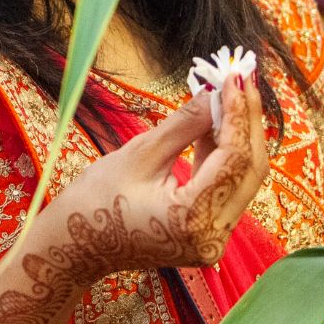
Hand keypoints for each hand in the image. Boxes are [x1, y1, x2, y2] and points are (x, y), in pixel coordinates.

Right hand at [0, 62, 270, 323]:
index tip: (236, 77)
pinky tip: (217, 126)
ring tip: (231, 95)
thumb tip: (214, 92)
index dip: (239, 113)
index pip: (234, 158)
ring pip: (243, 179)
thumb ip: (183, 126)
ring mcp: (214, 240)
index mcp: (194, 218)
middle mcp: (214, 236)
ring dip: (239, 136)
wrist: (74, 246)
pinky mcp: (208, 234)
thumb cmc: (94, 201)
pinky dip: (225, 157)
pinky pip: (227, 189)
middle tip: (241, 79)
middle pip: (249, 170)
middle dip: (247, 121)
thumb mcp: (137, 155)